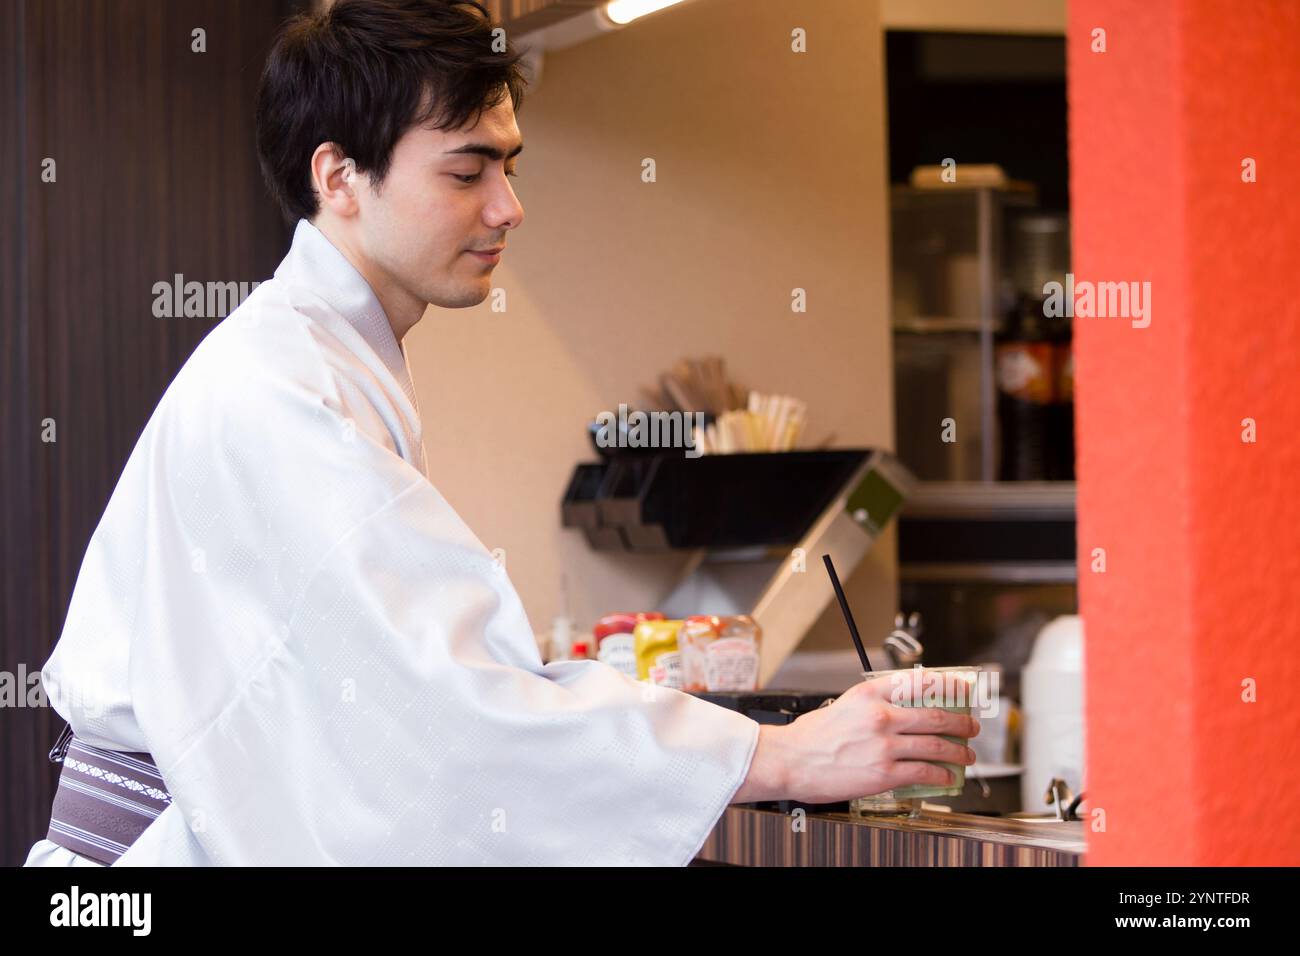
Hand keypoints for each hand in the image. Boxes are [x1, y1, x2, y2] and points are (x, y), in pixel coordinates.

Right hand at [732, 673, 980, 804]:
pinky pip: (924, 772)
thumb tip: (906, 713)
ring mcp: (885, 745)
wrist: (790, 760)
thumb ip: (874, 705)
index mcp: (870, 693)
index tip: (962, 690)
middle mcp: (881, 715)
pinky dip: (941, 774)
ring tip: (966, 755)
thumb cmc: (812, 736)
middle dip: (962, 723)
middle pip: (937, 716)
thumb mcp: (844, 705)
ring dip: (959, 751)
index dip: (949, 686)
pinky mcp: (884, 773)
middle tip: (971, 727)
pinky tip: (946, 775)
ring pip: (937, 745)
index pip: (920, 682)